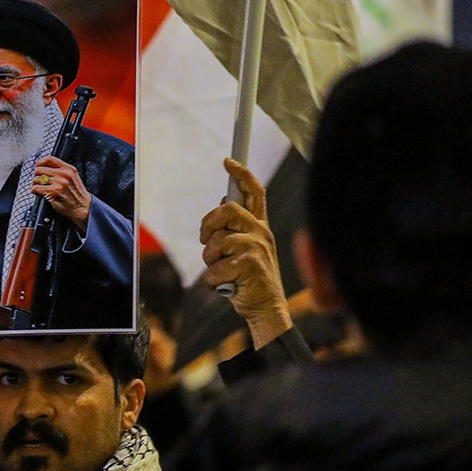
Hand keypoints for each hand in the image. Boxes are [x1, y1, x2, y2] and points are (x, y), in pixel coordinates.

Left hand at [32, 156, 92, 230]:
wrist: (82, 207)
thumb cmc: (76, 194)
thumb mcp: (72, 177)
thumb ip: (61, 170)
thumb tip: (45, 167)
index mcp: (68, 169)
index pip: (49, 159)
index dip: (40, 162)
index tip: (38, 166)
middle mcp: (64, 174)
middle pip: (40, 169)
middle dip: (37, 176)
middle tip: (39, 181)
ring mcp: (59, 183)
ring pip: (36, 179)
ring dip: (35, 184)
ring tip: (39, 188)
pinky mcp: (53, 192)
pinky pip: (36, 188)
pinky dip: (35, 191)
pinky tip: (40, 193)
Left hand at [200, 158, 290, 347]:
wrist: (266, 308)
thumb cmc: (250, 278)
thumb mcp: (246, 248)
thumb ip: (236, 227)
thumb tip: (222, 201)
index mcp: (260, 226)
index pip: (254, 193)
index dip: (242, 174)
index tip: (228, 162)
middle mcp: (262, 233)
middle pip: (227, 210)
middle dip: (208, 224)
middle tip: (205, 239)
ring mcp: (258, 248)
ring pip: (218, 242)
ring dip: (210, 259)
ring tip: (219, 270)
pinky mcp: (251, 266)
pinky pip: (216, 267)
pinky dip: (213, 279)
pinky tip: (224, 284)